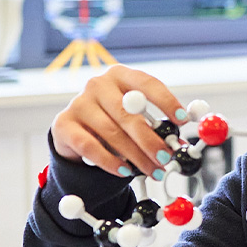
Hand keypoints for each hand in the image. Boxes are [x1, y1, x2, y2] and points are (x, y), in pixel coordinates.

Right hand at [51, 65, 187, 178]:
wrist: (77, 133)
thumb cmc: (115, 122)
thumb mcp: (136, 117)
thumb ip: (156, 125)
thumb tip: (180, 143)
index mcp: (121, 75)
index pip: (147, 83)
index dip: (166, 102)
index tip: (182, 120)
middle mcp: (98, 84)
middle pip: (129, 113)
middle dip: (151, 140)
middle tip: (166, 158)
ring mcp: (78, 103)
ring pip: (112, 133)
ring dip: (136, 156)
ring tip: (152, 171)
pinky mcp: (64, 125)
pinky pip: (90, 146)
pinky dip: (110, 162)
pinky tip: (125, 171)